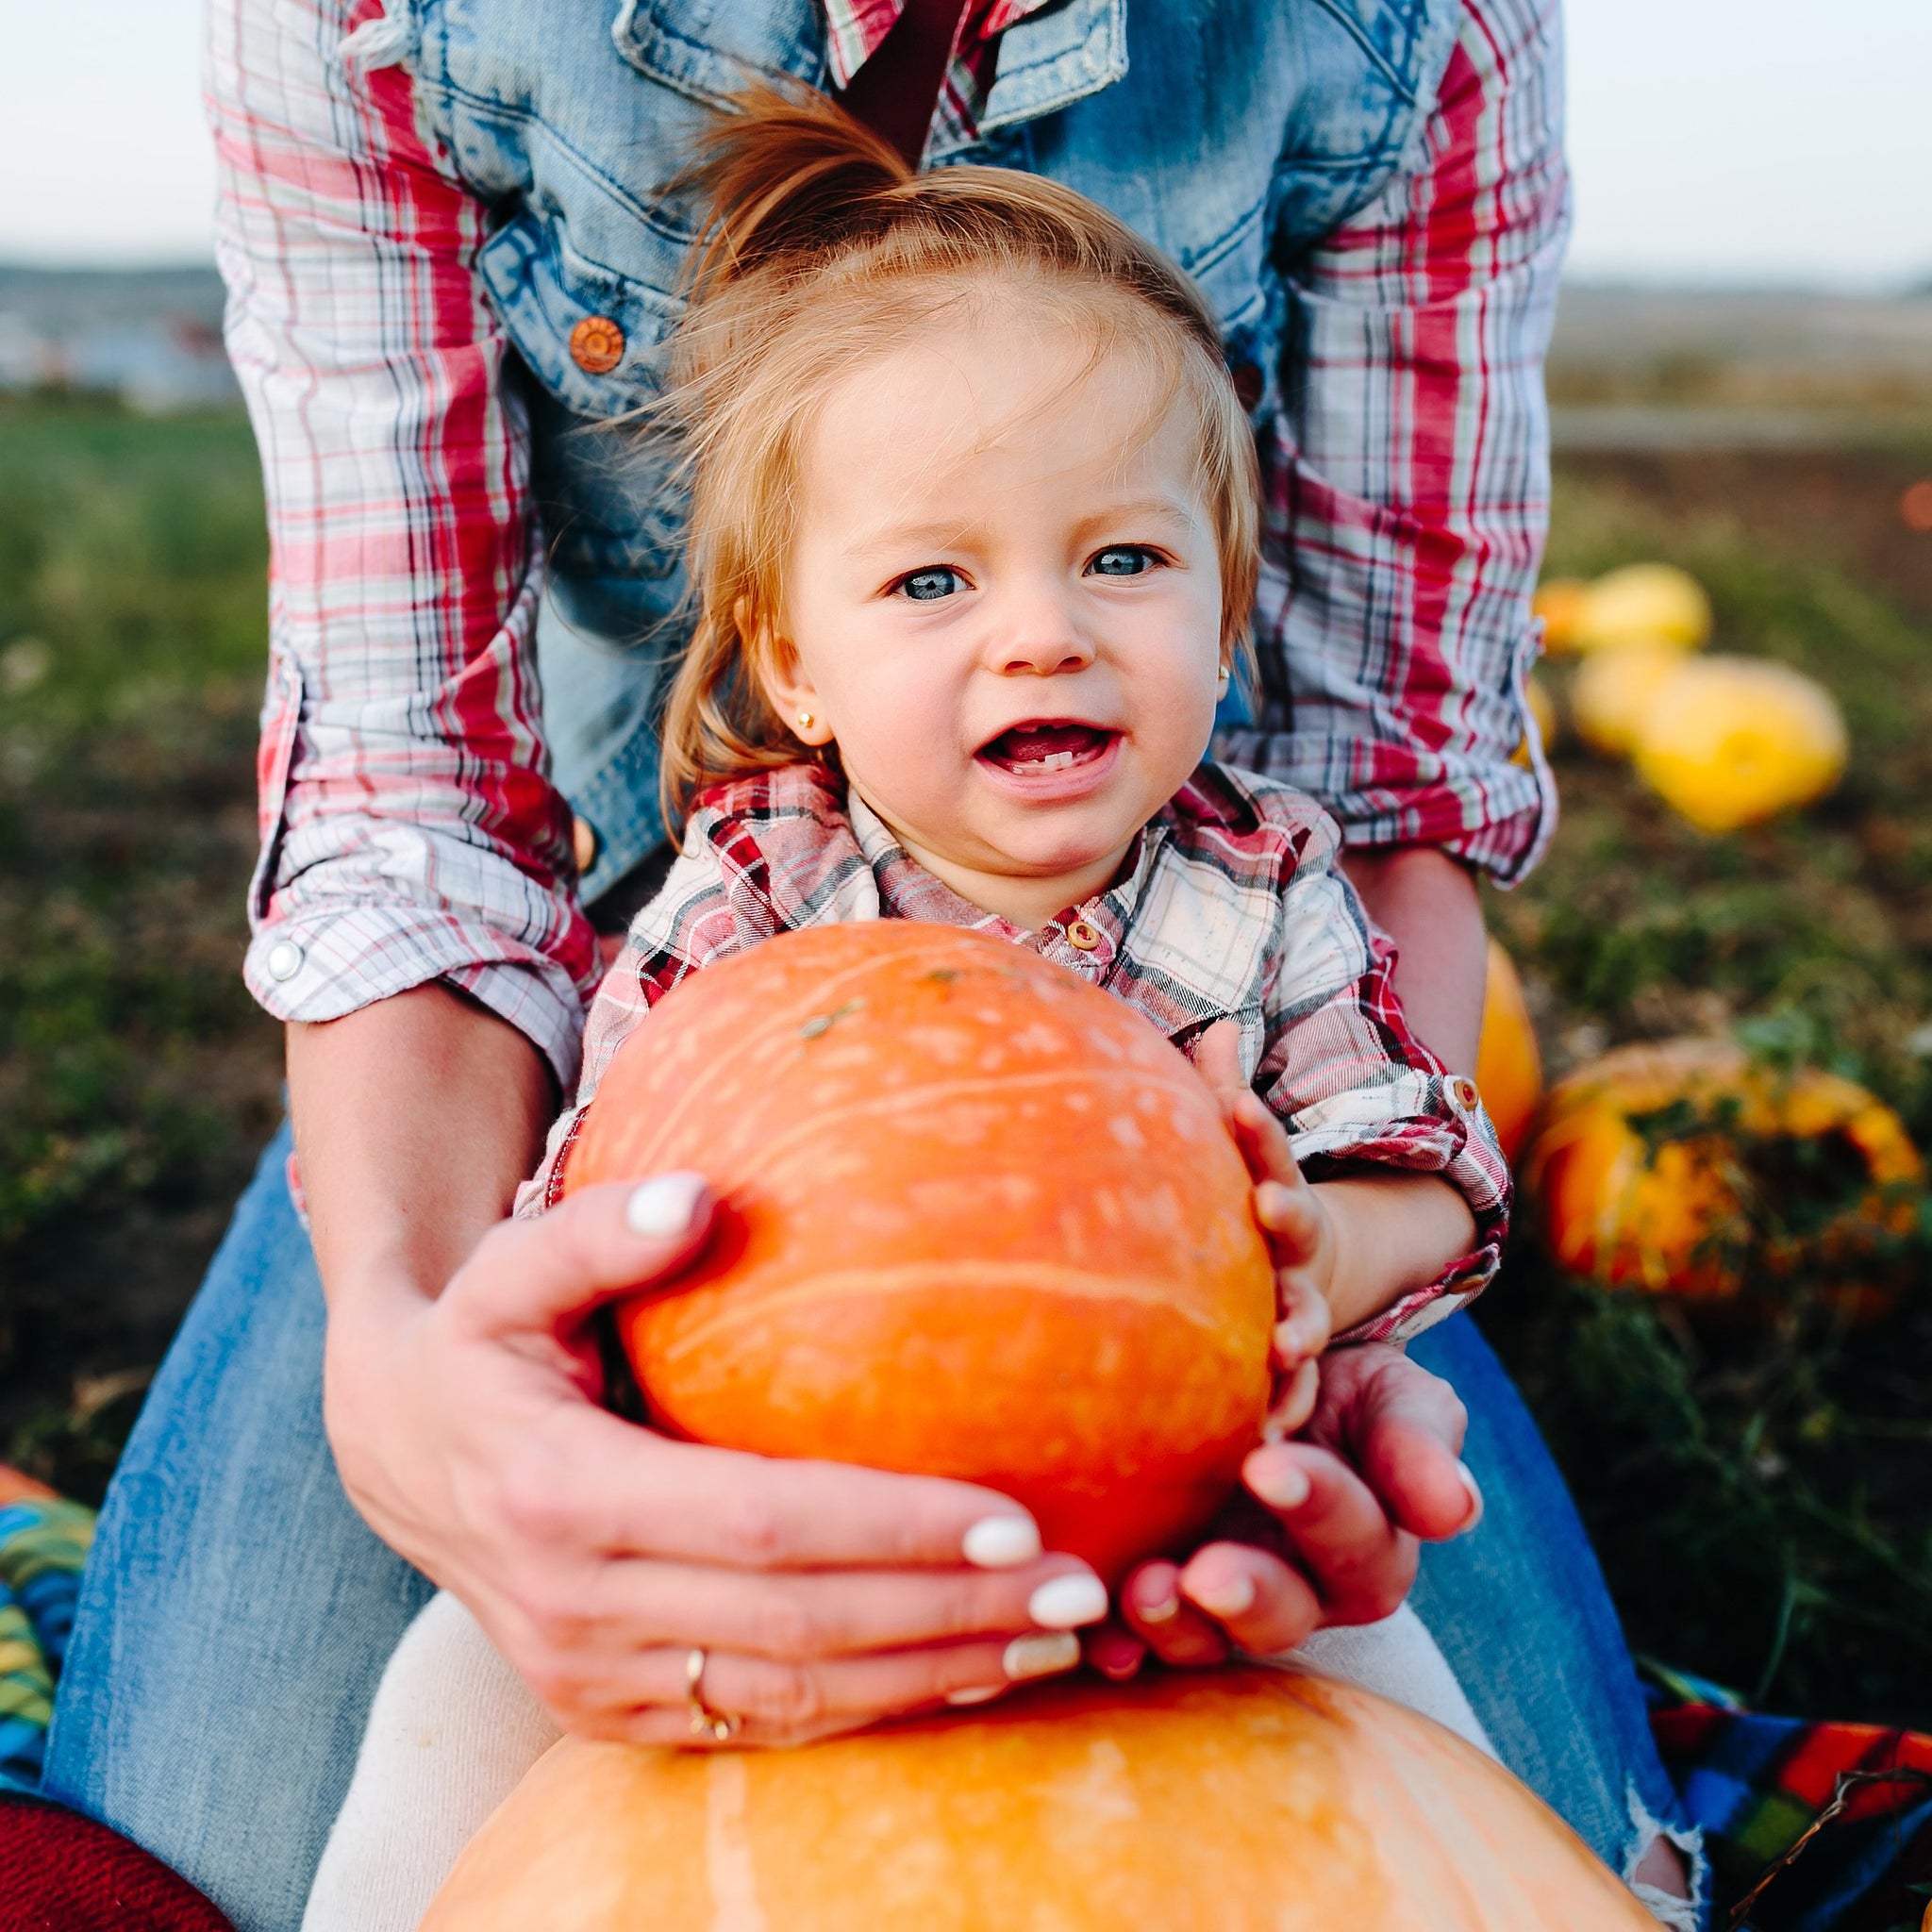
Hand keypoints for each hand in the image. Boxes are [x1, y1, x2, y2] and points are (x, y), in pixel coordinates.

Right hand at [324, 1177, 1107, 1746]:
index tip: (1015, 1515)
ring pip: (792, 1696)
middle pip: (799, 1626)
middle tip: (1083, 1590)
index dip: (890, 1525)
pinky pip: (761, 1722)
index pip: (760, 1523)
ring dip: (935, 1675)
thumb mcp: (512, 1268)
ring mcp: (591, 1677)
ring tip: (1059, 1642)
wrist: (393, 1449)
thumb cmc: (480, 1337)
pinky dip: (872, 1707)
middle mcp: (576, 1607)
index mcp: (560, 1494)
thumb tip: (699, 1195)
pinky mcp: (609, 1712)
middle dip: (950, 1614)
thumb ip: (600, 1233)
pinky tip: (969, 1674)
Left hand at [1092, 1343, 1479, 1677]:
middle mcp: (1299, 1588)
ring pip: (1209, 1640)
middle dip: (1247, 1596)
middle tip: (1207, 1572)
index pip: (1353, 1537)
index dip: (1316, 1505)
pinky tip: (1094, 1639)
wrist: (1271, 1373)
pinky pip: (1139, 1640)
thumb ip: (1419, 1443)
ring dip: (1175, 1626)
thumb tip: (1455, 1511)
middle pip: (1282, 1613)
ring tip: (1143, 1592)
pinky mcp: (1162, 1598)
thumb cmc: (1346, 1385)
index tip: (1267, 1461)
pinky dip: (1117, 1643)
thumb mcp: (1393, 1395)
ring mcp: (1224, 1598)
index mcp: (1367, 1546)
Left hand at [1190, 1022, 1332, 1435]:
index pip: (1269, 1152)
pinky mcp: (1291, 1371)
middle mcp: (1297, 1252)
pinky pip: (1291, 1394)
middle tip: (1269, 1206)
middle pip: (1295, 1227)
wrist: (1311, 1279)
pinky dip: (1282, 1414)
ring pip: (1304, 1317)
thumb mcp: (1245, 1152)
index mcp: (1279, 1196)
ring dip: (1295, 1330)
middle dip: (1285, 1215)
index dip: (1254, 1128)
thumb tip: (1221, 1024)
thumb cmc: (1256, 1205)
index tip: (1237, 1105)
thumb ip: (1226, 1091)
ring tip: (1283, 1348)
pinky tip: (1261, 1438)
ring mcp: (1300, 1308)